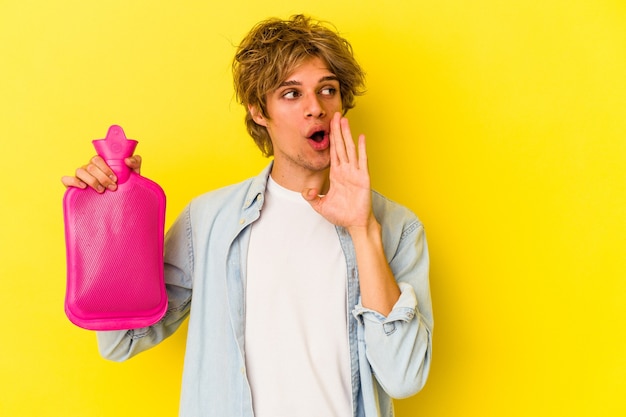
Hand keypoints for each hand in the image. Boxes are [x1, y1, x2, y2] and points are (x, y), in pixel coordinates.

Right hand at [61, 155, 141, 192]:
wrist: (121, 200)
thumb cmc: (124, 184)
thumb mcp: (133, 173)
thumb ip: (135, 163)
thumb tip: (127, 160)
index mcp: (101, 163)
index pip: (97, 159)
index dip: (105, 168)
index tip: (116, 179)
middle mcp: (89, 168)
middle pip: (90, 167)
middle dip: (102, 178)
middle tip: (112, 188)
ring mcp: (81, 176)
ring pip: (79, 171)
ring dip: (91, 181)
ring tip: (101, 191)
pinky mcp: (73, 185)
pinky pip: (66, 179)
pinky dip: (73, 181)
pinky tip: (83, 187)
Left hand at [302, 112, 374, 230]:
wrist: (354, 224)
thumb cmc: (341, 215)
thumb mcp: (320, 206)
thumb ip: (312, 197)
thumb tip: (305, 191)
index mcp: (336, 174)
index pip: (332, 152)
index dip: (330, 138)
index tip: (328, 125)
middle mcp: (345, 170)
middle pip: (340, 145)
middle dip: (337, 130)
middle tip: (335, 114)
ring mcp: (355, 172)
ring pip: (350, 149)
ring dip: (347, 134)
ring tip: (344, 120)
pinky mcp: (363, 178)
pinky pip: (362, 160)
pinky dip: (362, 148)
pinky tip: (361, 137)